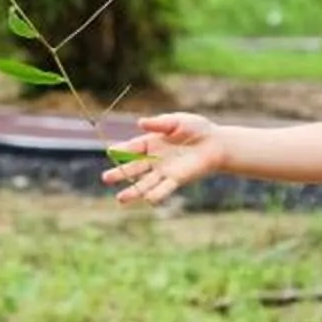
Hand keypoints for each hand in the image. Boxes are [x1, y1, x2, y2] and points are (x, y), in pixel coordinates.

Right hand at [103, 113, 226, 205]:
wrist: (216, 143)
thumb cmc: (196, 128)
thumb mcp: (177, 121)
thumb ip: (159, 124)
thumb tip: (140, 123)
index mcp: (151, 142)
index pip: (132, 147)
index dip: (122, 150)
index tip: (111, 151)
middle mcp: (154, 159)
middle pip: (133, 167)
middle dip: (120, 173)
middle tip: (106, 178)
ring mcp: (164, 171)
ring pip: (145, 183)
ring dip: (133, 191)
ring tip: (120, 199)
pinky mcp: (176, 180)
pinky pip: (164, 189)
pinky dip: (156, 195)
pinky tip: (148, 199)